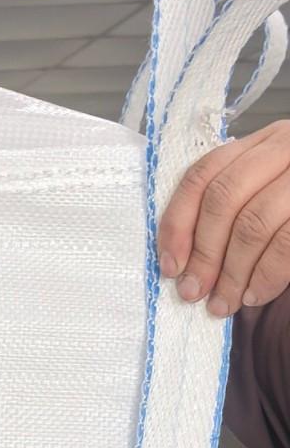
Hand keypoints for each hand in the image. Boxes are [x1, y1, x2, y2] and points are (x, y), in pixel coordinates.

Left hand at [159, 118, 289, 318]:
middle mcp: (286, 147)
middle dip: (203, 253)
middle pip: (224, 198)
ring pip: (253, 223)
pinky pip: (286, 242)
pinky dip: (265, 276)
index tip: (169, 266)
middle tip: (193, 293)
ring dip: (232, 273)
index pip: (203, 174)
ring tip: (223, 303)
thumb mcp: (265, 194)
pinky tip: (254, 295)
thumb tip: (182, 263)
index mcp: (262, 143)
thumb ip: (232, 210)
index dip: (178, 223)